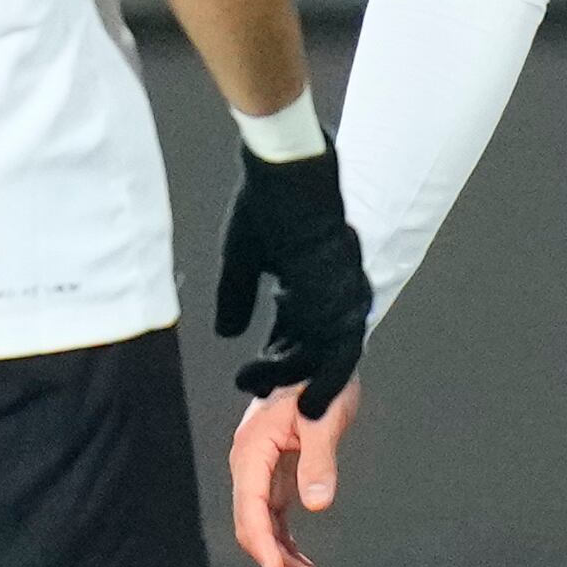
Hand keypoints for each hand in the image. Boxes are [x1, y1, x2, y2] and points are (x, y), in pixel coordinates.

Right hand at [213, 145, 371, 416]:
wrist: (288, 169)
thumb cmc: (267, 203)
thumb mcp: (242, 258)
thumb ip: (237, 297)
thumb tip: (226, 333)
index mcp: (311, 282)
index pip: (301, 334)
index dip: (279, 359)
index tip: (255, 376)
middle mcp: (332, 293)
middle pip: (322, 351)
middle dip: (294, 378)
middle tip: (263, 396)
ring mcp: (339, 296)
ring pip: (327, 356)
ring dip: (296, 379)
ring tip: (268, 397)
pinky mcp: (339, 296)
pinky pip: (328, 347)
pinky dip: (307, 368)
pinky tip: (276, 377)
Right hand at [229, 379, 359, 566]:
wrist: (318, 356)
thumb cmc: (320, 380)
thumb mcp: (324, 417)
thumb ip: (319, 460)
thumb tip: (317, 503)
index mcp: (253, 451)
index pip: (251, 508)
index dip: (263, 544)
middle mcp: (250, 466)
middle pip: (253, 525)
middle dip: (277, 560)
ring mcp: (261, 473)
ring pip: (264, 527)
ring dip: (285, 558)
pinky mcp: (276, 476)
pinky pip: (276, 519)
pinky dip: (288, 544)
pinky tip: (305, 566)